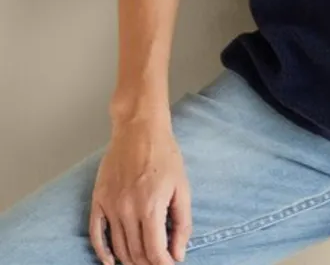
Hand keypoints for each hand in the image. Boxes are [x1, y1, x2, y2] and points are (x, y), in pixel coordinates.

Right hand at [88, 115, 191, 264]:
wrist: (139, 128)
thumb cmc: (165, 155)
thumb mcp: (182, 187)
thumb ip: (182, 223)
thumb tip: (178, 254)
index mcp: (151, 207)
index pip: (155, 252)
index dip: (164, 264)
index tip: (170, 264)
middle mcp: (128, 210)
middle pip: (136, 253)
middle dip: (148, 263)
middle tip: (158, 261)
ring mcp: (111, 205)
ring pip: (118, 247)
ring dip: (130, 259)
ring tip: (141, 260)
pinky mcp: (99, 199)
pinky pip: (96, 234)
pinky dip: (102, 252)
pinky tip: (110, 261)